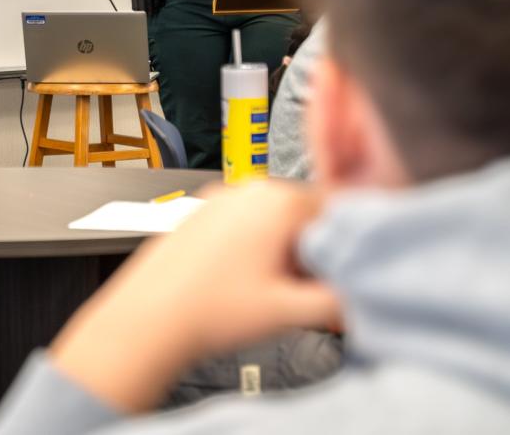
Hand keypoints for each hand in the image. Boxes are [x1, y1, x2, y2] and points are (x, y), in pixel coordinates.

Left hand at [50, 182, 340, 411]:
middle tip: (302, 293)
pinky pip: (240, 226)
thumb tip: (361, 296)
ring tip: (268, 293)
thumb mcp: (290, 311)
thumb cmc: (206, 310)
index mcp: (275, 201)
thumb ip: (339, 301)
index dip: (339, 251)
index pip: (334, 213)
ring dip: (280, 254)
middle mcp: (245, 191)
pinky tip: (241, 285)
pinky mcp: (198, 215)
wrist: (148, 318)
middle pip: (301, 217)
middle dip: (308, 253)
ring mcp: (217, 200)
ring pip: (270, 222)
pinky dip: (250, 251)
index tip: (336, 279)